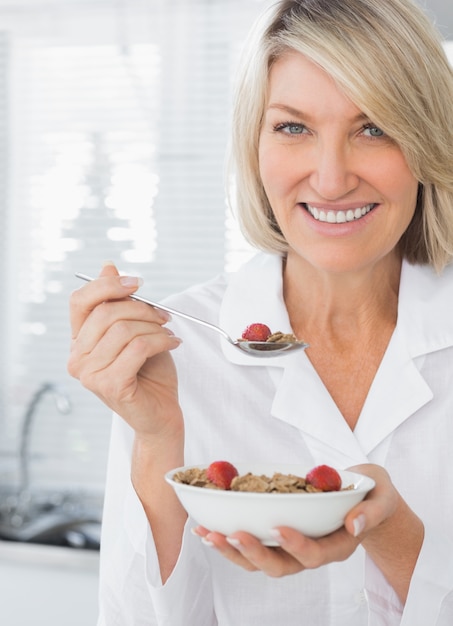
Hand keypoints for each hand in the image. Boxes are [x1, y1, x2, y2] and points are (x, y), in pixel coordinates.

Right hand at [68, 262, 183, 438]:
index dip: (107, 285)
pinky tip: (172, 345)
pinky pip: (137, 348)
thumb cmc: (148, 372)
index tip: (137, 282)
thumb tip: (107, 266)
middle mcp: (77, 358)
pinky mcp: (110, 386)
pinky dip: (160, 342)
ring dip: (155, 328)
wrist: (160, 414)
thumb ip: (118, 302)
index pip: (80, 301)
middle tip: (164, 317)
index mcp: (79, 342)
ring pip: (124, 330)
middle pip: (106, 313)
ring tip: (169, 335)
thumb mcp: (134, 330)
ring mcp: (90, 375)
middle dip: (142, 309)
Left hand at [192, 464, 419, 599]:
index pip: (315, 554)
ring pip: (259, 561)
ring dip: (232, 549)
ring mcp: (292, 547)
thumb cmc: (374, 494)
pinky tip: (206, 527)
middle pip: (280, 566)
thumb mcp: (382, 495)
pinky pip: (252, 544)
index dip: (296, 545)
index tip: (279, 527)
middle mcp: (312, 552)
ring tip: (207, 533)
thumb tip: (355, 524)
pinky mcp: (278, 537)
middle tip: (232, 533)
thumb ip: (372, 510)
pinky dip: (228, 538)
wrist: (366, 497)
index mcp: (338, 545)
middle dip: (254, 553)